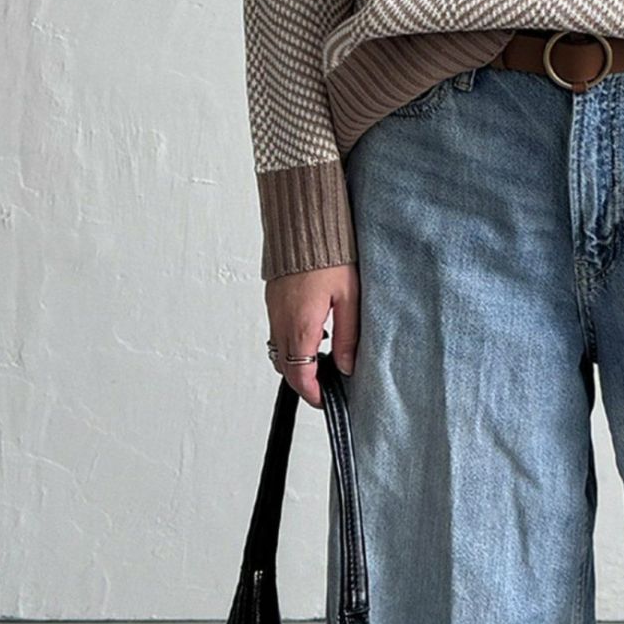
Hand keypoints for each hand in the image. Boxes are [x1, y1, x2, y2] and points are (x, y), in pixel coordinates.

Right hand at [264, 263, 358, 407]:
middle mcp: (282, 321)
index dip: (313, 394)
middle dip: (305, 382)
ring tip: (324, 359)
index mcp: (302, 325)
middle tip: (328, 385)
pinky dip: (293, 341)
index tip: (326, 400)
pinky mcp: (273, 299)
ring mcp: (274, 310)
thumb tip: (346, 366)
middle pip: (287, 367)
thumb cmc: (329, 254)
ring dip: (297, 361)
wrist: (303, 222)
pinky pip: (278, 331)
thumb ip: (348, 335)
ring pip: (280, 350)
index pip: (300, 375)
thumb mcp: (350, 297)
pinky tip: (315, 332)